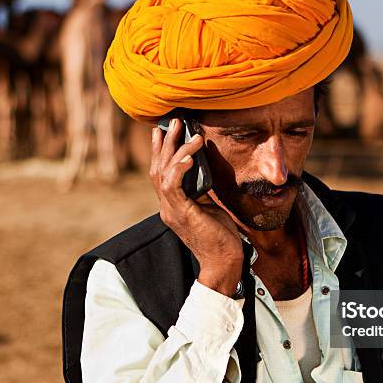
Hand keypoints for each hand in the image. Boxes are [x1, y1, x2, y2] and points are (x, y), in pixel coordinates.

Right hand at [150, 120, 243, 296]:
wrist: (223, 261)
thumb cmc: (220, 236)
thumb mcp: (209, 206)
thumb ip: (202, 189)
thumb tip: (204, 168)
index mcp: (172, 205)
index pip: (161, 173)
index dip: (161, 151)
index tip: (163, 131)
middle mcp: (167, 206)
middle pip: (158, 168)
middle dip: (166, 143)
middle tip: (174, 121)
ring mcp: (171, 210)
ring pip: (164, 173)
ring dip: (175, 150)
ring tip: (188, 133)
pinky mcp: (181, 214)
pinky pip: (173, 186)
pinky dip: (179, 168)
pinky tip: (189, 156)